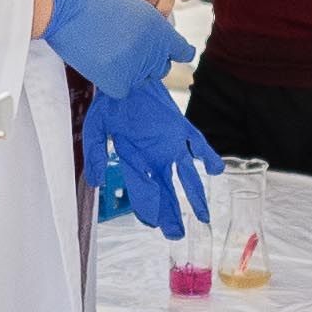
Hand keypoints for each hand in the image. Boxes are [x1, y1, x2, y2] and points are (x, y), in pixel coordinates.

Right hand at [40, 0, 192, 96]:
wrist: (63, 4)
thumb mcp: (131, 3)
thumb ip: (148, 26)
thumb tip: (151, 46)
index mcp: (158, 26)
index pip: (182, 51)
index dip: (175, 53)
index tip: (175, 56)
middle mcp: (152, 48)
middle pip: (160, 68)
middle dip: (148, 61)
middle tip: (125, 48)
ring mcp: (136, 65)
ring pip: (141, 79)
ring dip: (129, 70)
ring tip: (108, 49)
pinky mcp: (118, 80)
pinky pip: (123, 89)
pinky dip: (114, 80)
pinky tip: (101, 61)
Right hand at [85, 82, 215, 238]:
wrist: (124, 76)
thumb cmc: (109, 103)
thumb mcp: (95, 129)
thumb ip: (95, 156)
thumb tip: (96, 183)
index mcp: (133, 160)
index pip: (142, 191)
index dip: (147, 209)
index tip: (152, 224)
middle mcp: (154, 156)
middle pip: (165, 191)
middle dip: (170, 214)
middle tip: (177, 235)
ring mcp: (169, 143)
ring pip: (185, 176)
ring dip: (194, 196)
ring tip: (203, 217)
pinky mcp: (180, 128)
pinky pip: (198, 144)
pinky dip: (207, 157)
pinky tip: (216, 172)